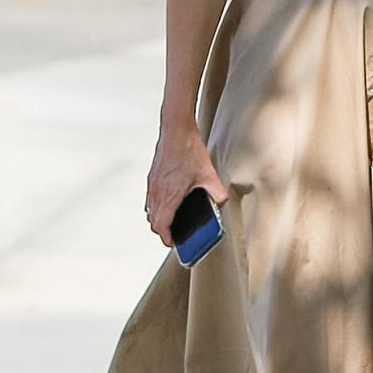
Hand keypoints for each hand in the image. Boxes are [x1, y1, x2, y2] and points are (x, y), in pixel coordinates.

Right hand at [146, 125, 227, 246]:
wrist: (175, 129)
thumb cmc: (189, 150)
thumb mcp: (208, 173)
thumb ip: (217, 192)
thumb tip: (221, 202)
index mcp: (169, 195)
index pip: (161, 225)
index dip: (166, 238)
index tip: (173, 243)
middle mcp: (157, 192)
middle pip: (153, 221)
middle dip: (163, 230)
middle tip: (175, 234)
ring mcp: (153, 184)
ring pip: (151, 210)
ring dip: (159, 218)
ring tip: (172, 220)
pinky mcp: (152, 177)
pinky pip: (151, 199)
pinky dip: (157, 206)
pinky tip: (170, 202)